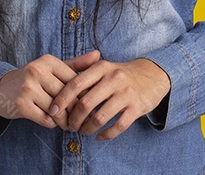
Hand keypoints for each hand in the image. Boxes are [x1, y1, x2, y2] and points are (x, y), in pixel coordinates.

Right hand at [0, 50, 101, 127]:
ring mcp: (27, 87)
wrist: (0, 89)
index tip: (88, 106)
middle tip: (81, 121)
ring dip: (64, 121)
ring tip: (69, 125)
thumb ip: (76, 64)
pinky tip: (52, 123)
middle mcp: (37, 71)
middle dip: (75, 111)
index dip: (83, 96)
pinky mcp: (21, 104)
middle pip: (66, 96)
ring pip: (57, 110)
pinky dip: (51, 123)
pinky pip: (45, 119)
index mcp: (48, 61)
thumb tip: (99, 55)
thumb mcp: (52, 69)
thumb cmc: (33, 79)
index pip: (74, 81)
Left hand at [47, 56, 170, 140]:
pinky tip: (99, 136)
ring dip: (87, 128)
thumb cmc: (120, 74)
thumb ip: (83, 75)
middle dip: (74, 119)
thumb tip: (59, 92)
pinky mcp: (137, 108)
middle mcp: (114, 79)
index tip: (52, 110)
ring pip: (100, 117)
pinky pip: (118, 126)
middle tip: (69, 126)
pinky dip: (106, 135)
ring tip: (83, 132)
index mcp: (101, 68)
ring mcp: (126, 93)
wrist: (152, 74)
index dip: (62, 99)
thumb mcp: (103, 67)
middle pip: (85, 103)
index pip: (76, 84)